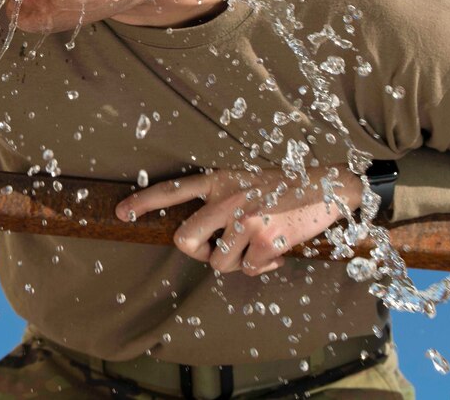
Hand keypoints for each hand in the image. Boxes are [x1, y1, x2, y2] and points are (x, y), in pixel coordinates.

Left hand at [115, 165, 363, 275]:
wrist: (329, 185)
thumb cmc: (284, 187)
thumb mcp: (246, 182)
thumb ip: (221, 203)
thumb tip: (206, 241)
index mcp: (219, 180)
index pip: (173, 190)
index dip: (144, 203)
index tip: (120, 213)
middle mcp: (227, 198)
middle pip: (185, 240)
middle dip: (198, 253)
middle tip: (216, 249)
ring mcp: (245, 219)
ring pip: (219, 263)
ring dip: (238, 262)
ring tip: (259, 242)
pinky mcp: (265, 239)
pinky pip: (250, 270)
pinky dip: (263, 266)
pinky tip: (278, 247)